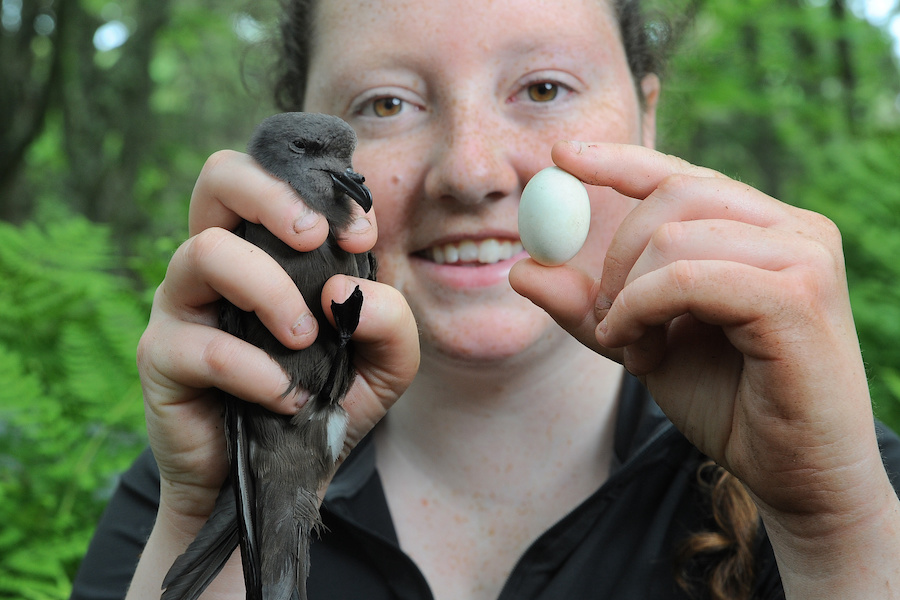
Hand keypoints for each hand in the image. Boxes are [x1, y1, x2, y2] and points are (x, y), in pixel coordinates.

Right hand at [136, 150, 418, 522]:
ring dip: (270, 291)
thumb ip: (391, 323)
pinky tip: (287, 399)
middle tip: (313, 239)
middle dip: (273, 196)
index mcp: (268, 248)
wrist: (280, 478)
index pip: (275, 178)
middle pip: (219, 177)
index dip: (321, 192)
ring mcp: (184, 305)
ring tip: (304, 337)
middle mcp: (220, 263)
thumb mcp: (384, 366)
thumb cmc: (326, 403)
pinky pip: (206, 347)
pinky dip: (258, 373)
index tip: (362, 238)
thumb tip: (351, 292)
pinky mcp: (162, 357)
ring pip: (207, 252)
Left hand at [510, 141, 899, 596]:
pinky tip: (638, 352)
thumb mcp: (643, 345)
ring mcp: (805, 256)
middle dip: (614, 256)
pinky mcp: (799, 295)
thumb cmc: (730, 405)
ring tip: (634, 349)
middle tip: (604, 316)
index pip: (684, 176)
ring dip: (628, 296)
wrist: (795, 477)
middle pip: (672, 196)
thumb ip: (589, 305)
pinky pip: (685, 277)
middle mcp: (794, 229)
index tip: (559, 157)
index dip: (618, 162)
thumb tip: (522, 268)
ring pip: (672, 237)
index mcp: (764, 229)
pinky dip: (641, 310)